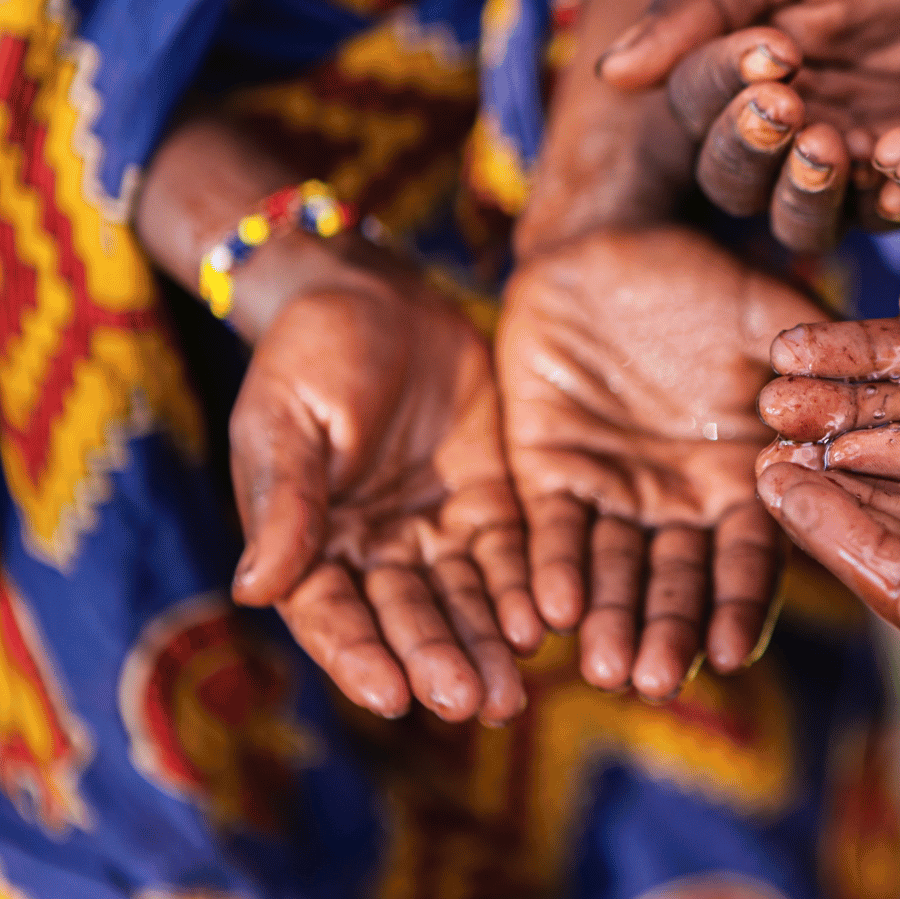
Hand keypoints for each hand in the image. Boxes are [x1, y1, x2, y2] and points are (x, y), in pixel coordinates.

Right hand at [229, 254, 535, 724]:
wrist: (376, 296)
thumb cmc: (308, 355)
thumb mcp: (285, 420)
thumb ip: (284, 501)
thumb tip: (256, 590)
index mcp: (309, 544)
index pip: (333, 616)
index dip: (359, 656)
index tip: (389, 696)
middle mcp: (375, 552)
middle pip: (409, 620)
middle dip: (439, 662)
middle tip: (472, 704)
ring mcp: (436, 530)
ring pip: (465, 601)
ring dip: (486, 647)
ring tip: (514, 693)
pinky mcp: (493, 502)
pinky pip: (511, 556)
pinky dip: (525, 591)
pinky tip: (544, 623)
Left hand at [497, 226, 821, 696]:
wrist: (606, 241)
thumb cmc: (702, 277)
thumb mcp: (771, 319)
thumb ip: (815, 367)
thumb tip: (879, 410)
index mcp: (742, 474)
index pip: (747, 557)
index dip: (737, 606)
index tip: (729, 655)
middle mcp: (680, 497)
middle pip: (677, 581)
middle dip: (665, 632)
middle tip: (652, 682)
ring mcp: (613, 486)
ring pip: (613, 568)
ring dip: (606, 619)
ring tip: (602, 669)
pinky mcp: (545, 468)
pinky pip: (548, 528)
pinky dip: (547, 568)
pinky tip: (548, 609)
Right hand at [597, 0, 899, 250]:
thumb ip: (701, 2)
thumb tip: (612, 73)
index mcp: (737, 77)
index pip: (699, 111)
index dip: (722, 92)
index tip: (767, 52)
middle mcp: (788, 132)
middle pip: (740, 186)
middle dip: (758, 156)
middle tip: (792, 113)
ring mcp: (858, 162)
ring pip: (812, 221)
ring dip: (819, 193)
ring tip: (842, 146)